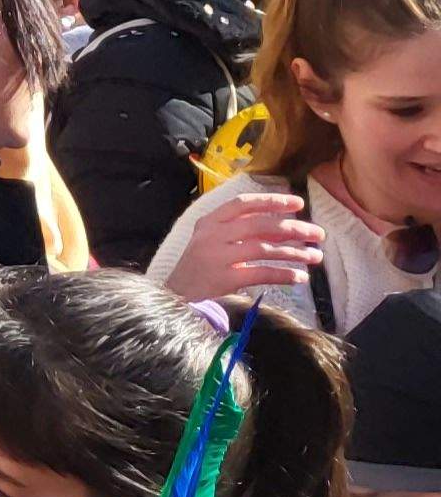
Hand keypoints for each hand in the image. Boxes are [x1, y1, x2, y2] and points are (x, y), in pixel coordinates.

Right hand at [158, 189, 326, 297]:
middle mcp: (212, 235)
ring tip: (316, 256)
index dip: (271, 201)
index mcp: (209, 221)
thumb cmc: (200, 266)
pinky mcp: (225, 279)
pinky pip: (262, 273)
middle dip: (293, 228)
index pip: (243, 203)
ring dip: (294, 253)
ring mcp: (217, 257)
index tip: (298, 203)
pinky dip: (284, 274)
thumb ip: (240, 230)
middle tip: (318, 233)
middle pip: (259, 225)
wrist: (178, 295)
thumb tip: (283, 225)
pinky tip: (300, 277)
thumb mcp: (212, 240)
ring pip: (264, 249)